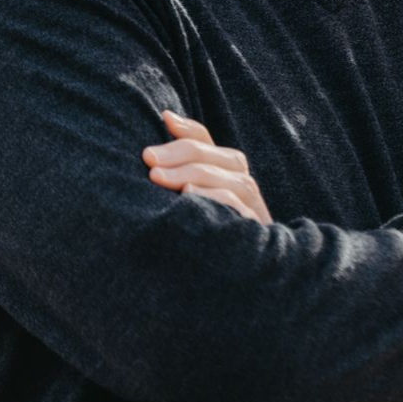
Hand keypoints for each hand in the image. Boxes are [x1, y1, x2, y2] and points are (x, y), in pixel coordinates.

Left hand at [142, 109, 272, 224]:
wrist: (233, 285)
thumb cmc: (203, 233)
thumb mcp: (187, 198)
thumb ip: (181, 163)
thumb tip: (166, 115)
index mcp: (226, 171)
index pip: (206, 140)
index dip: (185, 130)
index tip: (158, 125)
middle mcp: (243, 185)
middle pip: (217, 156)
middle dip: (180, 153)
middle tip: (147, 160)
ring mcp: (251, 208)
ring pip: (230, 178)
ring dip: (192, 174)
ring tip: (160, 178)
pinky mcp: (254, 232)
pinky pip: (237, 207)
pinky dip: (214, 198)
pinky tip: (188, 198)